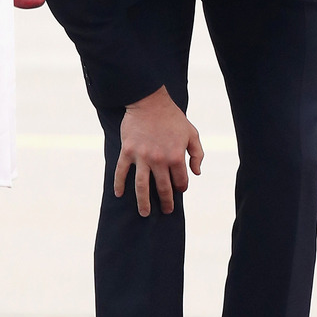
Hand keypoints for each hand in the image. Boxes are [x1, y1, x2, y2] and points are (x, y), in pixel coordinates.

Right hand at [114, 86, 203, 216]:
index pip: (180, 181)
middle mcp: (159, 160)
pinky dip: (119, 184)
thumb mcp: (192, 134)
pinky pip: (121, 171)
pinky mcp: (127, 151)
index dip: (181, 188)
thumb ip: (197, 154)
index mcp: (176, 156)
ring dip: (143, 202)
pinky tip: (119, 194)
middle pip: (163, 188)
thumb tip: (196, 173)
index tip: (178, 190)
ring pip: (142, 186)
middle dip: (166, 202)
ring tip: (145, 213)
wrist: (150, 102)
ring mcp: (142, 157)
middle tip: (166, 210)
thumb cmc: (173, 118)